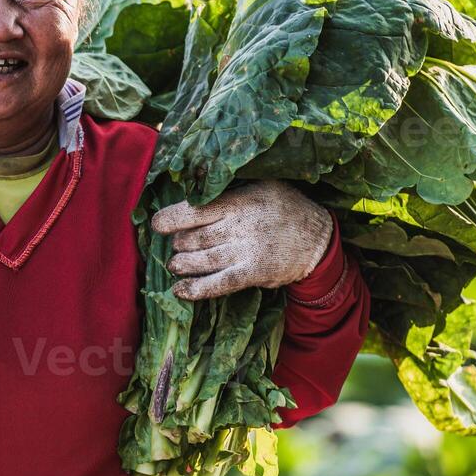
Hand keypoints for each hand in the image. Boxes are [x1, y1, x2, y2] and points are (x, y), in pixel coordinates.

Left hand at [150, 180, 332, 300]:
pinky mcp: (253, 273)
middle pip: (195, 237)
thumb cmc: (285, 207)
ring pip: (203, 260)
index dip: (170, 219)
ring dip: (183, 264)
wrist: (318, 239)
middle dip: (179, 242)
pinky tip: (180, 291)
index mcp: (239, 201)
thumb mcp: (261, 185)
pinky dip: (197, 289)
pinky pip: (220, 284)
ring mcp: (247, 251)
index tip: (157, 224)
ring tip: (175, 264)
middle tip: (177, 244)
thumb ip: (231, 187)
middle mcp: (240, 226)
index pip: (195, 210)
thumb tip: (194, 186)